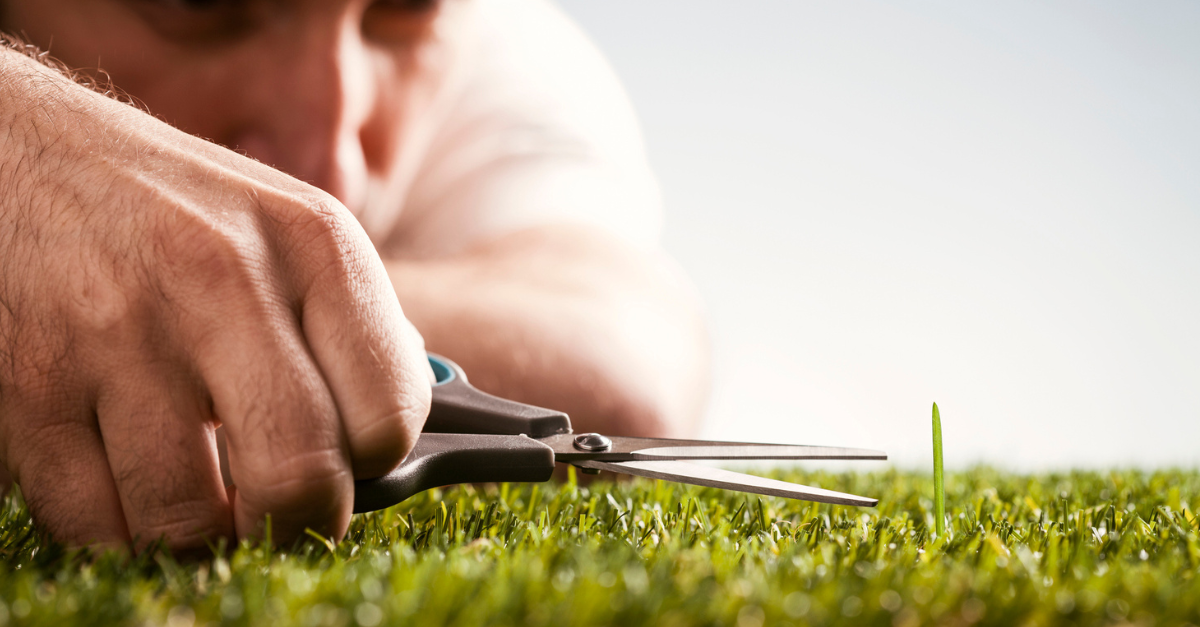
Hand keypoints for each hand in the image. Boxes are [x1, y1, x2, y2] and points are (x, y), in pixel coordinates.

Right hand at [0, 50, 429, 549]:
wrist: (20, 153)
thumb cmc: (170, 208)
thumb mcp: (283, 225)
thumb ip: (347, 322)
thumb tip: (397, 426)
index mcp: (311, 243)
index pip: (391, 412)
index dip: (375, 463)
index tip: (349, 463)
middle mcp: (222, 279)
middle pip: (301, 479)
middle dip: (298, 524)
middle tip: (281, 513)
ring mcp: (117, 332)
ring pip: (191, 520)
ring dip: (200, 531)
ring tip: (195, 490)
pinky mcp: (27, 382)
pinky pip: (95, 522)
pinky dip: (118, 526)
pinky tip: (126, 476)